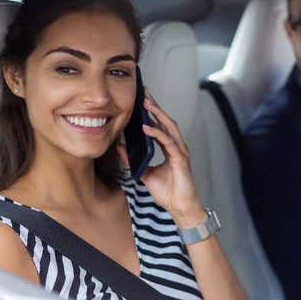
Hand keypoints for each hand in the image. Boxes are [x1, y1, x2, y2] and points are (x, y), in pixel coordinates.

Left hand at [117, 88, 205, 228]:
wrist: (180, 207)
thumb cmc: (168, 192)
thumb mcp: (145, 174)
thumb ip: (134, 161)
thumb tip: (120, 148)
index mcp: (170, 148)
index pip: (161, 125)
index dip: (152, 112)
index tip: (141, 99)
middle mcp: (177, 146)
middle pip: (166, 120)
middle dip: (155, 105)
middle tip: (144, 92)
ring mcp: (180, 151)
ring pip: (169, 127)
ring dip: (158, 114)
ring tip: (146, 103)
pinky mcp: (180, 159)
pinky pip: (168, 142)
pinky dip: (157, 133)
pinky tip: (146, 128)